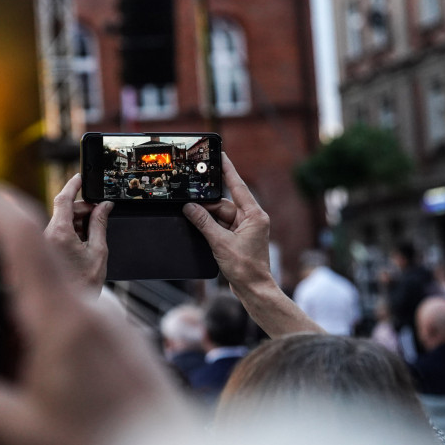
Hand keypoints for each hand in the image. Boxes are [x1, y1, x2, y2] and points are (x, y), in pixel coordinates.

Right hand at [0, 186, 185, 444]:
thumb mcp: (22, 433)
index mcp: (63, 320)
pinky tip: (15, 342)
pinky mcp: (113, 337)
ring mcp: (106, 320)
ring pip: (49, 273)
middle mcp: (89, 309)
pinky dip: (30, 301)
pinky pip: (65, 301)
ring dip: (7, 270)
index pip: (21, 234)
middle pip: (33, 243)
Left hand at [44, 174, 112, 293]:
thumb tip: (104, 207)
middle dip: (82, 209)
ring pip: (61, 221)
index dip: (73, 185)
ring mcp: (44, 243)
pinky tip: (84, 243)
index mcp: (59, 233)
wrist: (69, 308)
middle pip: (64, 210)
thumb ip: (100, 225)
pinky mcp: (45, 250)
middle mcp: (47, 236)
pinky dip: (71, 232)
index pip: (63, 199)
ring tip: (94, 235)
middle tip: (100, 212)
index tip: (81, 177)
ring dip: (78, 222)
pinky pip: (57, 232)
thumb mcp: (98, 252)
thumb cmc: (83, 285)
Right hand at [183, 153, 270, 290]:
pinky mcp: (239, 238)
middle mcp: (252, 219)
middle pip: (225, 204)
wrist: (253, 289)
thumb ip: (203, 222)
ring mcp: (246, 229)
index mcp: (254, 215)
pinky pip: (222, 226)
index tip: (220, 155)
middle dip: (208, 206)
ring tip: (195, 222)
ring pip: (221, 216)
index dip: (228, 170)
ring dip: (208, 220)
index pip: (238, 186)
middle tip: (190, 204)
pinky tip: (201, 231)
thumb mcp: (220, 242)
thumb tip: (189, 207)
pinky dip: (210, 228)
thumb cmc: (245, 267)